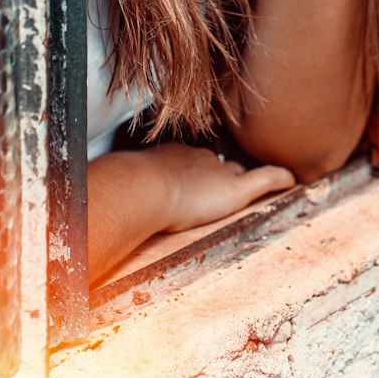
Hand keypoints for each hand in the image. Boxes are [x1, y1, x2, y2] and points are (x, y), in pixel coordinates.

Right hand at [87, 143, 295, 286]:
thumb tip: (84, 220)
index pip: (191, 160)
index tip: (195, 178)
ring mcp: (218, 171)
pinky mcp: (235, 188)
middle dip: (222, 171)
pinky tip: (294, 180)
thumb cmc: (124, 191)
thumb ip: (115, 198)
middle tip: (226, 179)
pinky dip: (280, 178)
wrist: (141, 188)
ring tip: (262, 181)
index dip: (196, 170)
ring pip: (239, 170)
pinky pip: (266, 178)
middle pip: (216, 163)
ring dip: (249, 176)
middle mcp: (197, 158)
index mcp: (172, 157)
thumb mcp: (119, 191)